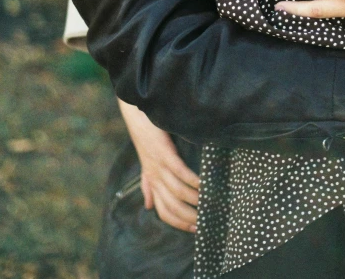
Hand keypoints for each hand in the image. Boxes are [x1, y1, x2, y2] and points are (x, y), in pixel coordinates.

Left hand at [117, 99, 198, 232]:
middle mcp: (154, 177)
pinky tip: (202, 184)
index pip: (163, 211)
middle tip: (204, 222)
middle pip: (171, 206)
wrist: (137, 116)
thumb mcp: (145, 164)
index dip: (178, 223)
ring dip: (193, 201)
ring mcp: (159, 166)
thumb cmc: (146, 138)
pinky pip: (179, 172)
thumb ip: (147, 185)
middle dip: (188, 218)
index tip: (194, 230)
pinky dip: (192, 180)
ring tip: (207, 205)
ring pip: (176, 192)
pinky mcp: (164, 153)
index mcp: (151, 181)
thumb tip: (148, 206)